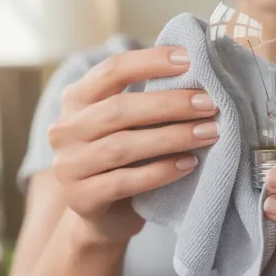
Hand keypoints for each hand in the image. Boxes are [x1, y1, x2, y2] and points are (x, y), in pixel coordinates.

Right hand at [48, 47, 219, 243]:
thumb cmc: (127, 159)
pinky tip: (188, 164)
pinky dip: (160, 172)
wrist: (105, 216)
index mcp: (77, 99)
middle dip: (170, 104)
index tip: (189, 59)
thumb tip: (201, 72)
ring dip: (172, 137)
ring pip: (123, 146)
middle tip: (209, 103)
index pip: (112, 70)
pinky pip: (124, 182)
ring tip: (208, 133)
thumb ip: (149, 99)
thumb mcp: (130, 124)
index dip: (151, 62)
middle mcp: (65, 129)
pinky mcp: (81, 198)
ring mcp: (68, 165)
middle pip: (120, 108)